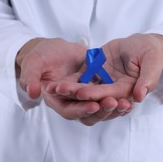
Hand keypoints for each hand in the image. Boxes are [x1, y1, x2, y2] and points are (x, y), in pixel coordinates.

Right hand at [16, 38, 132, 124]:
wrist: (54, 48)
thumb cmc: (41, 55)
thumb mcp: (33, 63)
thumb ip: (31, 77)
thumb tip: (33, 92)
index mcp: (56, 101)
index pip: (69, 110)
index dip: (81, 109)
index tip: (95, 105)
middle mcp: (72, 103)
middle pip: (88, 113)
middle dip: (103, 110)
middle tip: (117, 104)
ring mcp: (85, 98)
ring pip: (100, 108)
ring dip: (114, 107)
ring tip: (128, 103)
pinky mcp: (95, 89)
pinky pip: (108, 96)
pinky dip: (118, 97)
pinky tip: (131, 95)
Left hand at [51, 33, 162, 102]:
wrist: (141, 44)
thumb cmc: (150, 52)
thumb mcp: (153, 61)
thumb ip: (148, 79)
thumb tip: (140, 96)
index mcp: (128, 90)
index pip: (111, 94)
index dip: (97, 94)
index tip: (83, 94)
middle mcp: (113, 90)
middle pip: (94, 95)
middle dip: (77, 94)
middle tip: (61, 90)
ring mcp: (102, 83)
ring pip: (84, 88)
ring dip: (69, 89)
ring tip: (54, 87)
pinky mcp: (94, 74)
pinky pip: (80, 78)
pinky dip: (69, 80)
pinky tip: (55, 80)